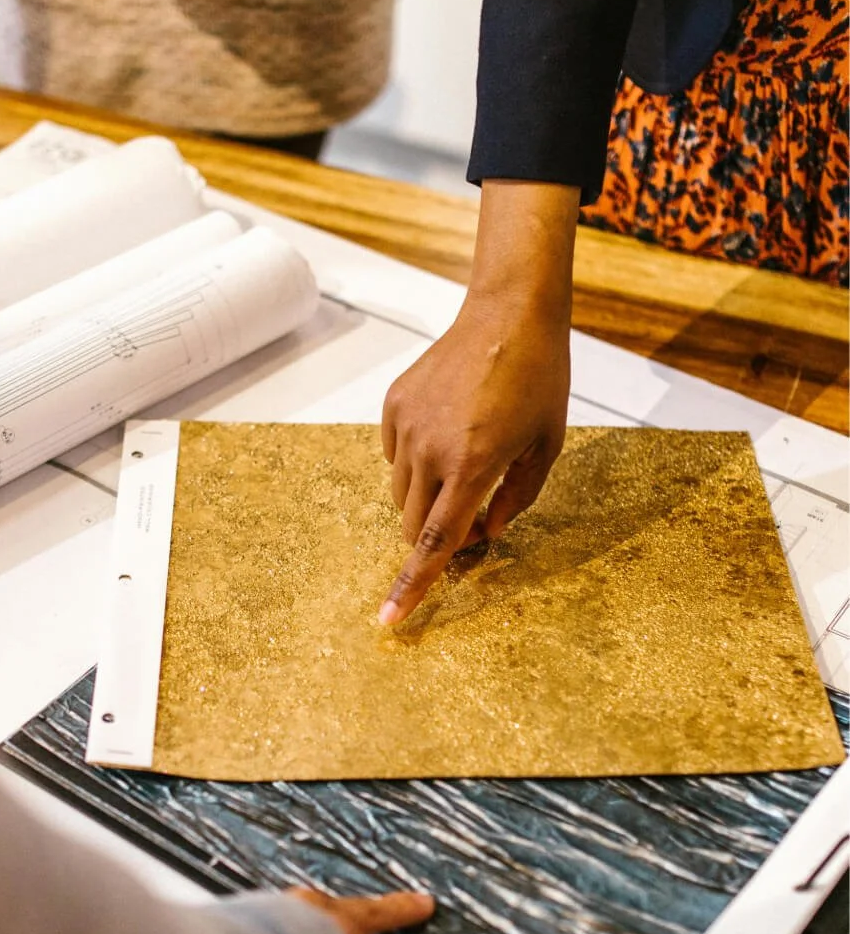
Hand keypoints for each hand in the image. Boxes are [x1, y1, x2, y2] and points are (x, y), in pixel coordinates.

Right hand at [378, 181, 578, 624]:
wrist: (508, 313)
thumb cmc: (539, 380)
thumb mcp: (545, 447)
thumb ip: (515, 501)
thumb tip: (483, 533)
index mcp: (473, 464)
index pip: (435, 541)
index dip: (412, 585)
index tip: (388, 620)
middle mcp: (430, 449)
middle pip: (413, 523)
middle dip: (435, 534)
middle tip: (476, 510)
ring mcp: (406, 425)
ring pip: (401, 492)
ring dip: (428, 497)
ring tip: (468, 458)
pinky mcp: (393, 405)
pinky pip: (394, 456)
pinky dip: (416, 463)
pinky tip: (449, 431)